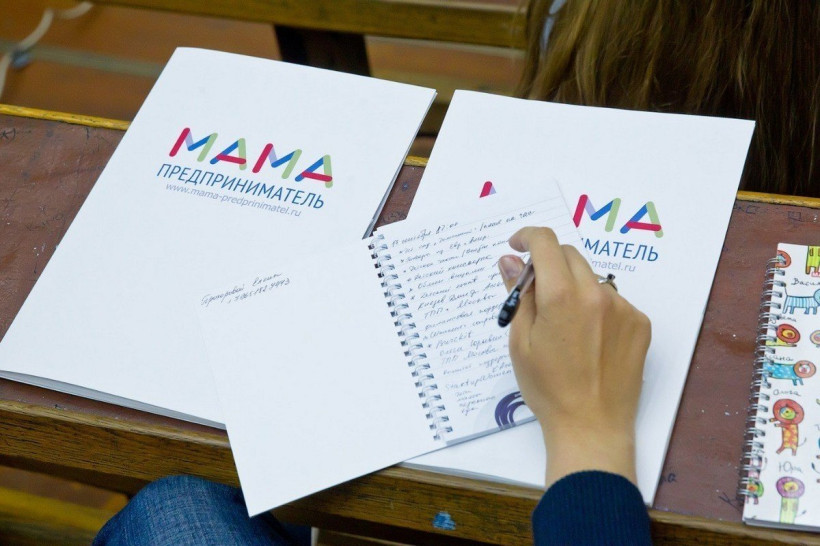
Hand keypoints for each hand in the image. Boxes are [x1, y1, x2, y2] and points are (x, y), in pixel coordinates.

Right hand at [498, 227, 649, 486]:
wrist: (591, 426)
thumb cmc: (548, 389)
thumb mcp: (520, 341)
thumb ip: (518, 294)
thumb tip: (510, 261)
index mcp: (561, 296)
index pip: (546, 242)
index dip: (528, 237)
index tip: (517, 245)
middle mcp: (596, 293)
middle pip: (569, 255)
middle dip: (549, 263)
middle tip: (536, 292)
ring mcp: (623, 307)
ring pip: (591, 278)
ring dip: (574, 286)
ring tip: (564, 325)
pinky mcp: (640, 323)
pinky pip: (612, 299)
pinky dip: (596, 307)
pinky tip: (588, 338)